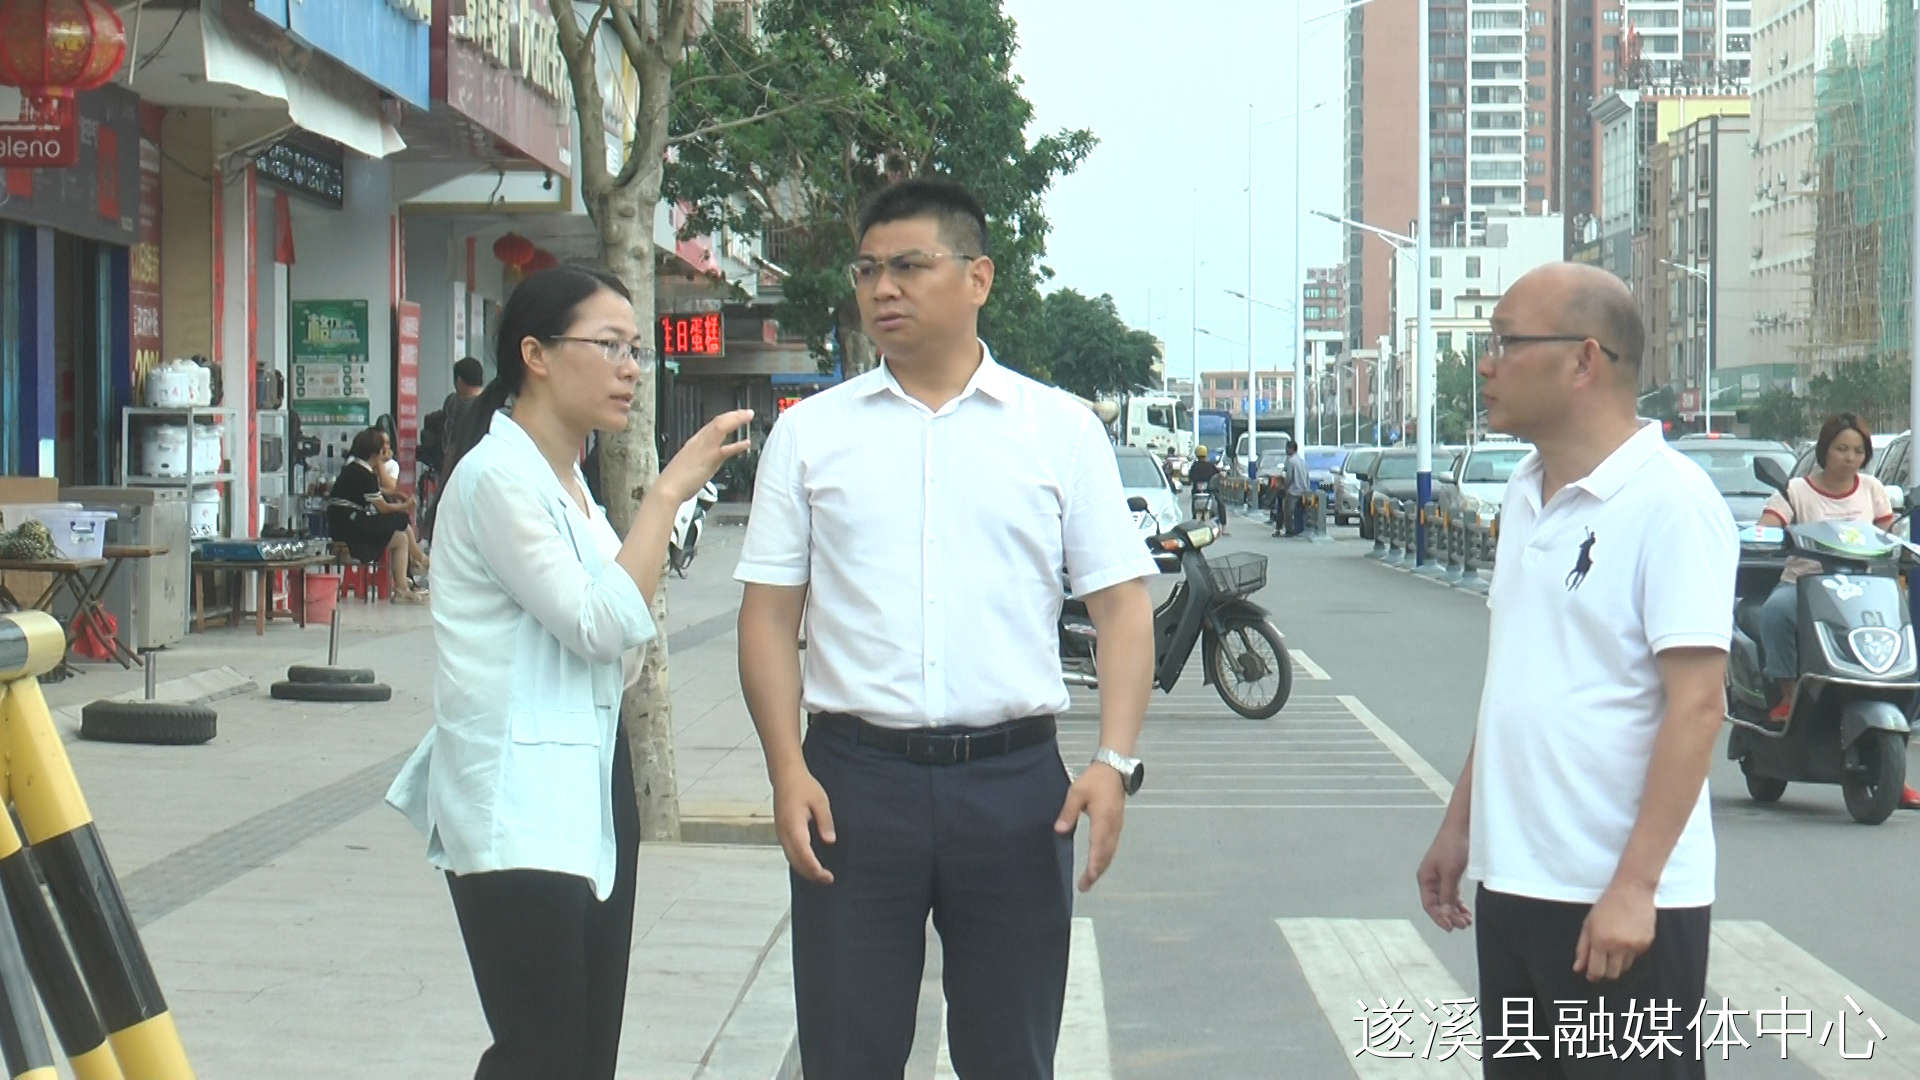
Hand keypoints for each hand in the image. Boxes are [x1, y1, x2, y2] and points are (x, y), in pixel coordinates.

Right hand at [656, 409, 754, 504]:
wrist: (667, 489)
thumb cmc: (675, 481)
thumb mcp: (687, 466)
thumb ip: (698, 462)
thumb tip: (704, 466)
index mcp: (694, 443)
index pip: (711, 425)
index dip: (724, 419)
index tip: (734, 416)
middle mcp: (699, 442)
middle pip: (717, 421)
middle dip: (733, 414)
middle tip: (746, 412)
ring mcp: (705, 448)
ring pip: (721, 426)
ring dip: (736, 419)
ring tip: (748, 416)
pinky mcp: (710, 458)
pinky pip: (726, 448)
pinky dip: (738, 444)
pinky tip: (746, 443)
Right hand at [772, 766, 835, 884]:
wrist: (786, 776)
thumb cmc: (803, 786)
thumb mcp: (820, 801)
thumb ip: (825, 822)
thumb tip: (830, 841)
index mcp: (793, 825)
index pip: (803, 853)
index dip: (814, 867)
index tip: (826, 875)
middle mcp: (784, 832)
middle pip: (795, 861)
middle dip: (811, 873)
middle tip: (828, 879)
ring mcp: (780, 833)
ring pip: (791, 858)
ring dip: (805, 869)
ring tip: (821, 875)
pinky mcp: (781, 832)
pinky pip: (789, 852)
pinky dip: (799, 862)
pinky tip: (809, 864)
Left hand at [1054, 764, 1124, 891]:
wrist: (1114, 769)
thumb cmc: (1094, 779)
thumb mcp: (1077, 792)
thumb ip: (1068, 812)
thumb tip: (1059, 830)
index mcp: (1103, 818)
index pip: (1099, 845)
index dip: (1094, 863)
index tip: (1089, 877)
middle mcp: (1113, 826)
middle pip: (1106, 854)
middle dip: (1096, 872)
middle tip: (1084, 887)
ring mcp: (1117, 826)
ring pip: (1111, 852)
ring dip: (1101, 867)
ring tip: (1090, 880)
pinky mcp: (1117, 825)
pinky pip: (1112, 846)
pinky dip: (1105, 858)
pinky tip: (1098, 864)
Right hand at [1416, 821, 1472, 930]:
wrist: (1462, 826)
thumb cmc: (1452, 844)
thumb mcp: (1450, 873)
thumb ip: (1447, 895)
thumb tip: (1445, 914)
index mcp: (1425, 878)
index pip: (1429, 904)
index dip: (1439, 917)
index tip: (1451, 927)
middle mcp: (1431, 879)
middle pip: (1438, 904)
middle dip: (1450, 916)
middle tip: (1463, 925)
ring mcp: (1441, 876)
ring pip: (1446, 900)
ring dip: (1456, 912)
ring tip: (1466, 921)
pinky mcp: (1451, 873)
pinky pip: (1453, 894)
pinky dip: (1459, 904)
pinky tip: (1466, 911)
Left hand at [1573, 882, 1654, 981]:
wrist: (1632, 891)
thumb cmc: (1607, 905)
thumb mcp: (1588, 925)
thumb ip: (1582, 949)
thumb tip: (1578, 969)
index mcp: (1600, 940)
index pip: (1597, 970)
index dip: (1593, 976)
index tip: (1591, 975)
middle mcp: (1618, 946)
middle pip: (1612, 974)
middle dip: (1605, 972)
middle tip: (1602, 962)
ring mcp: (1635, 946)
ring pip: (1625, 967)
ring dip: (1617, 962)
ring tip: (1614, 945)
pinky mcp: (1647, 943)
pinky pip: (1636, 957)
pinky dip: (1630, 953)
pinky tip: (1626, 937)